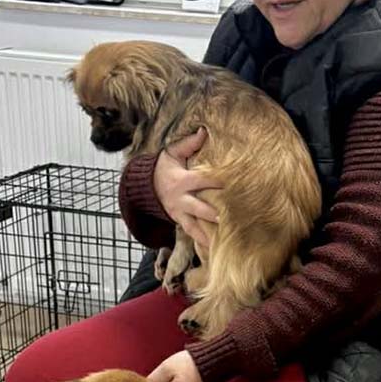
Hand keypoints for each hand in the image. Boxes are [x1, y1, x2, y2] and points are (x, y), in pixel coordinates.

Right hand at [154, 128, 221, 247]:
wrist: (144, 187)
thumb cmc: (163, 167)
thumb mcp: (172, 153)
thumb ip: (188, 144)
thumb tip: (203, 131)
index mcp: (181, 180)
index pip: (203, 180)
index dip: (219, 181)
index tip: (236, 183)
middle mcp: (181, 199)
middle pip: (200, 208)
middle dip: (215, 213)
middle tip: (232, 218)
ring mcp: (180, 213)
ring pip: (195, 226)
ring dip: (209, 234)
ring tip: (224, 242)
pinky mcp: (180, 221)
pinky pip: (192, 233)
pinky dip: (202, 242)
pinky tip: (215, 250)